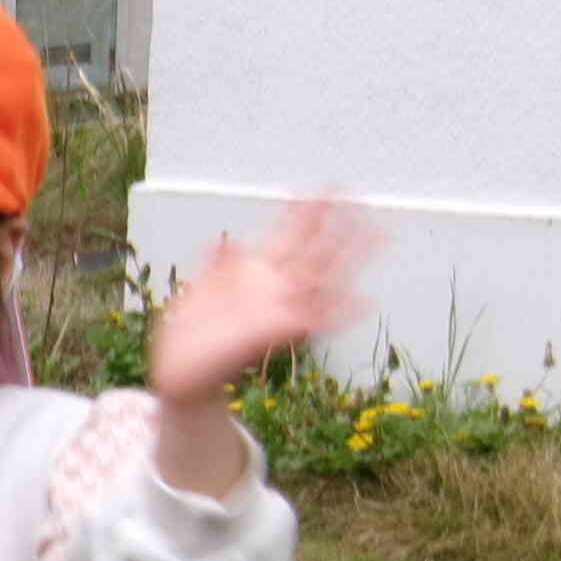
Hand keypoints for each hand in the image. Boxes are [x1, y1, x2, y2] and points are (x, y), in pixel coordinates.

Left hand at [151, 198, 377, 406]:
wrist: (182, 373)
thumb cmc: (190, 333)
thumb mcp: (198, 292)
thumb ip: (215, 266)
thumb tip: (222, 240)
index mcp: (253, 271)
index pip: (286, 234)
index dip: (303, 211)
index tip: (320, 187)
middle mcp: (274, 286)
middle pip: (313, 248)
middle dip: (335, 223)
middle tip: (357, 195)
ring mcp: (281, 307)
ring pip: (324, 276)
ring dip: (352, 257)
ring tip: (378, 235)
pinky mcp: (280, 333)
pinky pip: (319, 320)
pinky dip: (343, 312)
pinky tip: (366, 302)